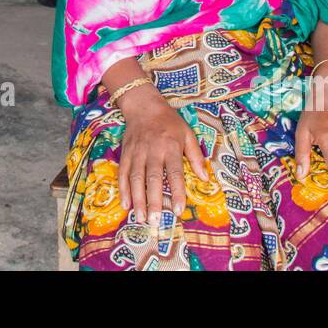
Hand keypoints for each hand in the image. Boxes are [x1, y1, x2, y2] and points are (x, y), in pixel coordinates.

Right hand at [116, 84, 208, 223]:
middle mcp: (153, 151)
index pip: (175, 173)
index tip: (179, 210)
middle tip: (155, 220)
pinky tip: (125, 205)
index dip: (178, 192)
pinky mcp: (126, 154)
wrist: (143, 106)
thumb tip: (204, 178)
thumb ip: (195, 157)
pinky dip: (123, 190)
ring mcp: (137, 153)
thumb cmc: (169, 122)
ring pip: (136, 179)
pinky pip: (123, 174)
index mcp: (170, 147)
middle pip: (153, 179)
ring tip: (141, 218)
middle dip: (154, 201)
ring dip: (138, 200)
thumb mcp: (187, 134)